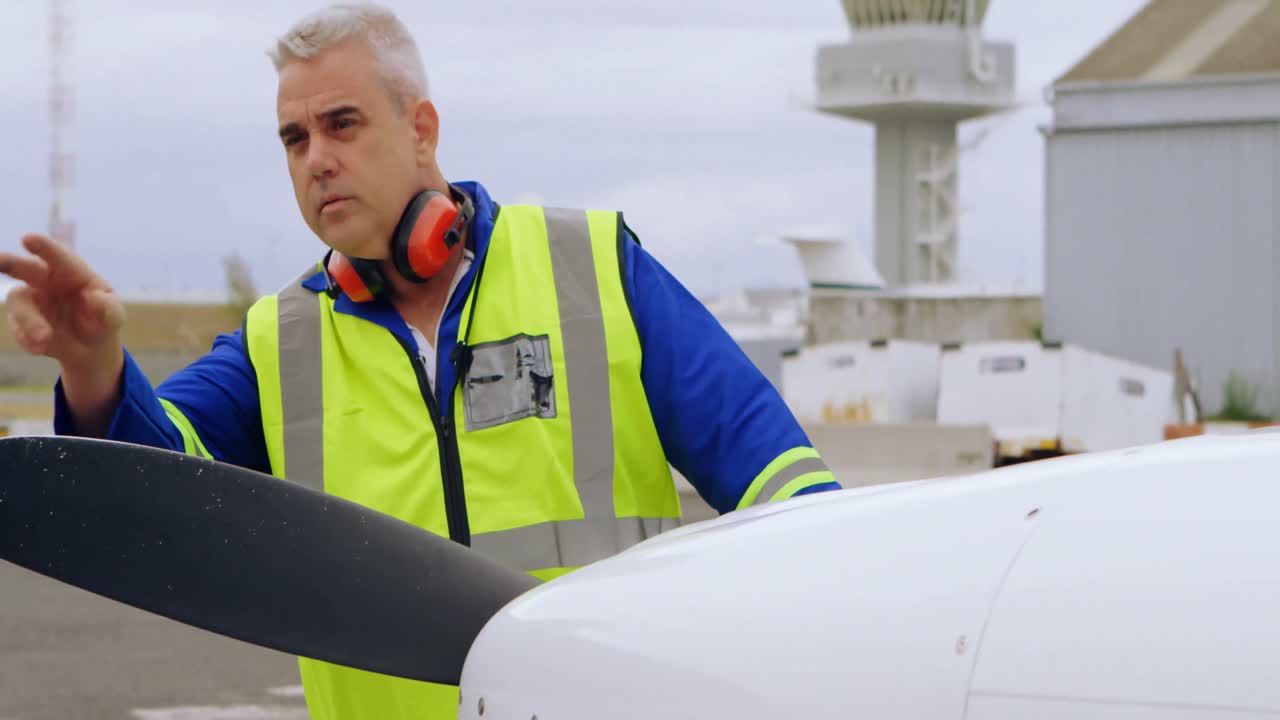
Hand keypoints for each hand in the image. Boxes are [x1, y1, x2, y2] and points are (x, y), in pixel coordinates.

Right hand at [1, 233, 124, 372]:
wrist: (90, 349)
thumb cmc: (102, 321)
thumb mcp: (113, 317)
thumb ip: (107, 308)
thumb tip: (93, 297)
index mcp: (72, 273)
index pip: (58, 257)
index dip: (44, 247)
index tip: (28, 239)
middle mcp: (46, 281)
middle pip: (26, 268)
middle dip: (12, 263)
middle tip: (0, 261)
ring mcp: (31, 300)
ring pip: (19, 302)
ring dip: (29, 320)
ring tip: (45, 339)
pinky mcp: (20, 322)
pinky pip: (18, 329)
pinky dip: (28, 340)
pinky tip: (41, 349)